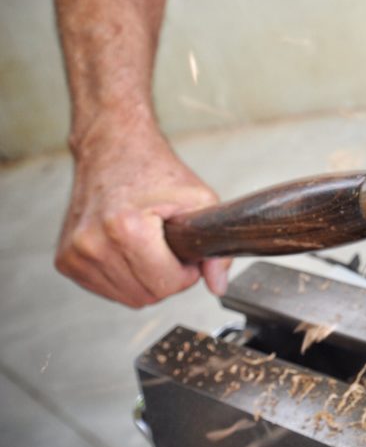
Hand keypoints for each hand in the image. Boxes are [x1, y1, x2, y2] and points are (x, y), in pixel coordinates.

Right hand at [56, 124, 228, 306]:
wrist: (113, 148)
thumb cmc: (154, 171)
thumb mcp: (199, 201)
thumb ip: (214, 249)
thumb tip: (218, 286)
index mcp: (125, 228)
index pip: (166, 285)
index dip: (186, 273)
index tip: (185, 254)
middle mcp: (93, 243)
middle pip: (147, 295)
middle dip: (167, 277)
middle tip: (169, 247)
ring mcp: (75, 253)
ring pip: (127, 297)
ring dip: (145, 279)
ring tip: (149, 246)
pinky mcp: (66, 260)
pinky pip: (107, 290)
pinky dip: (124, 277)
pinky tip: (129, 250)